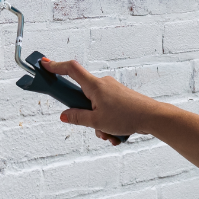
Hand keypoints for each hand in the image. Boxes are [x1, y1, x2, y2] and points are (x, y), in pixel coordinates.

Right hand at [39, 58, 159, 144]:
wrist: (152, 117)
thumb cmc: (127, 115)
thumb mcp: (96, 122)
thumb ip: (77, 118)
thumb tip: (64, 115)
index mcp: (94, 86)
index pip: (71, 70)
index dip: (56, 66)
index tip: (45, 64)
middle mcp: (102, 84)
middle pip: (82, 96)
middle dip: (85, 116)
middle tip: (91, 125)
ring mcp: (112, 91)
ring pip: (96, 108)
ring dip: (99, 125)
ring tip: (109, 134)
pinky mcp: (120, 98)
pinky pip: (107, 111)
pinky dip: (108, 124)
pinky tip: (116, 134)